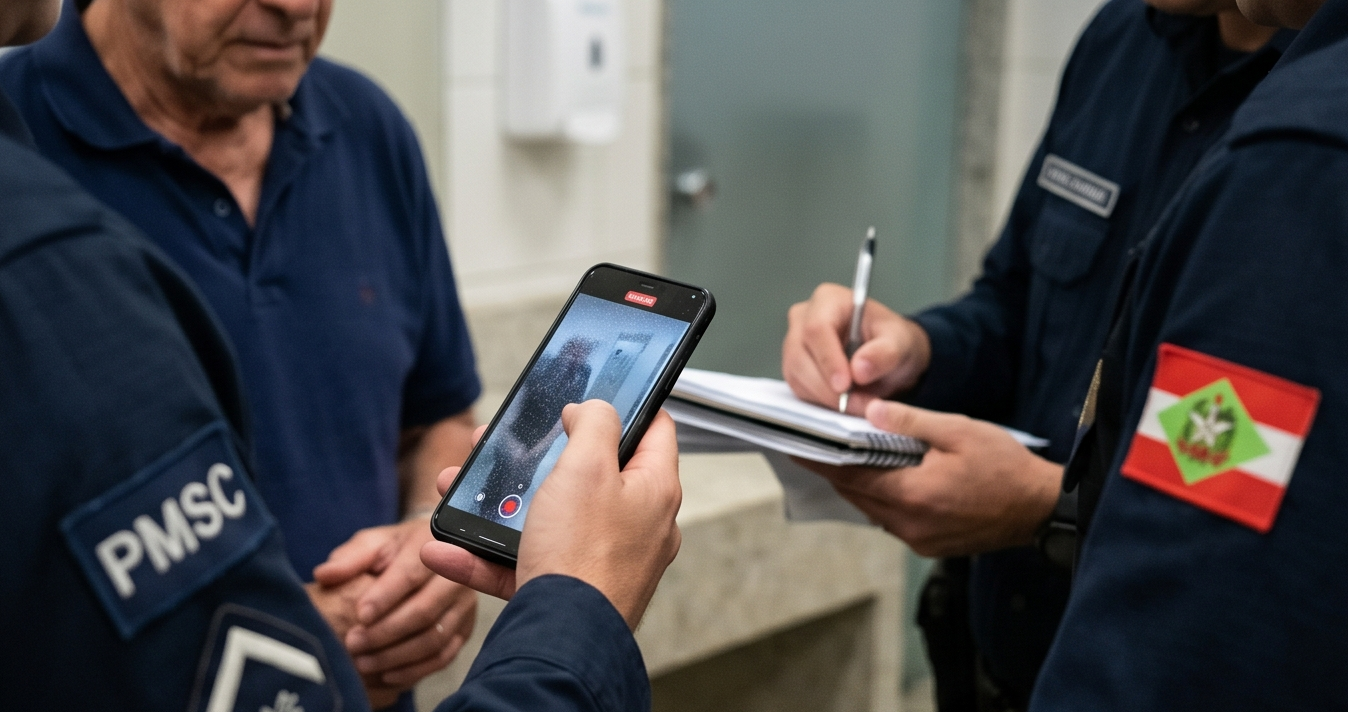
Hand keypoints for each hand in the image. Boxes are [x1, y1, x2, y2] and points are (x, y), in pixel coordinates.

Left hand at [312, 521, 476, 692]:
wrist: (436, 553)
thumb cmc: (398, 549)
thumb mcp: (375, 543)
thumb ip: (351, 557)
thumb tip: (324, 574)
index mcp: (432, 545)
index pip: (411, 573)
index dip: (385, 596)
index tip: (359, 615)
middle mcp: (456, 575)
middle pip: (424, 610)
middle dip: (385, 632)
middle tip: (353, 644)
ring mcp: (465, 604)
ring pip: (434, 637)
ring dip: (397, 655)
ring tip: (363, 663)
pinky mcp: (465, 628)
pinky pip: (444, 656)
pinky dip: (416, 670)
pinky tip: (387, 674)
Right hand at [422, 402, 682, 629]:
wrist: (562, 640)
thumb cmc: (583, 557)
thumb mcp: (587, 468)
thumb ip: (594, 425)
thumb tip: (592, 409)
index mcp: (653, 490)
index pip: (653, 430)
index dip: (626, 405)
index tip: (595, 396)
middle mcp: (635, 525)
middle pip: (588, 474)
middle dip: (540, 458)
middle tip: (508, 447)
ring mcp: (603, 559)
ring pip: (547, 518)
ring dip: (500, 503)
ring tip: (459, 487)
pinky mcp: (570, 590)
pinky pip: (523, 563)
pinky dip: (485, 554)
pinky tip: (447, 549)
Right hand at [783, 283, 931, 414]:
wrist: (888, 357)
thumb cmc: (892, 341)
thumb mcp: (900, 343)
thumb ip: (884, 353)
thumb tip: (859, 369)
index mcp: (828, 300)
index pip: (816, 328)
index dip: (828, 359)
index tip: (845, 385)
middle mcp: (804, 318)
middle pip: (800, 355)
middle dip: (828, 386)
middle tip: (856, 403)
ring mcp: (794, 343)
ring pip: (797, 376)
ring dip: (826, 397)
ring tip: (858, 404)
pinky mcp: (794, 367)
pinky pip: (799, 389)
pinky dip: (822, 401)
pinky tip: (846, 402)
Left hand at [800, 399, 1061, 556]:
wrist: (1040, 508)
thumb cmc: (1005, 466)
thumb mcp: (959, 432)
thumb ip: (911, 422)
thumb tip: (870, 413)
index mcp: (913, 495)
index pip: (852, 476)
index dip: (822, 460)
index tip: (797, 446)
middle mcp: (909, 524)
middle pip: (857, 495)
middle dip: (835, 470)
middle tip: (814, 447)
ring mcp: (918, 540)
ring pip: (873, 509)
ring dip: (859, 485)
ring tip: (843, 458)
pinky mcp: (928, 546)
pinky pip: (891, 519)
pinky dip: (881, 498)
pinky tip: (881, 478)